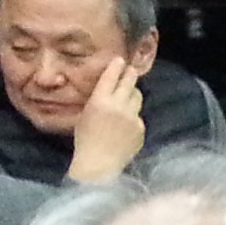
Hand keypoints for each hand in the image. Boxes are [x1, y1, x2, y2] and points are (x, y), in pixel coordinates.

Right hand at [65, 58, 149, 182]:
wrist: (99, 164)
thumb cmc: (85, 139)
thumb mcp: (85, 114)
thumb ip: (98, 100)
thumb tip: (108, 88)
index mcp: (100, 101)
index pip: (111, 76)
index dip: (116, 66)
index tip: (120, 60)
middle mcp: (118, 106)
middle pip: (130, 81)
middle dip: (130, 74)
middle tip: (130, 70)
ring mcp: (132, 117)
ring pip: (137, 96)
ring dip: (132, 94)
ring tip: (126, 98)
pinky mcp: (140, 128)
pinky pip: (138, 116)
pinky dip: (133, 117)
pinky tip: (124, 126)